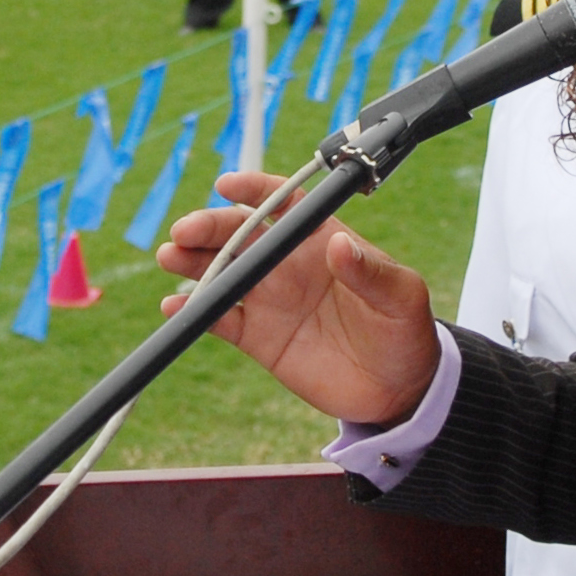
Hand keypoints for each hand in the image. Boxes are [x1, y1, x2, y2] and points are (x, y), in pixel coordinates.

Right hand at [154, 170, 440, 427]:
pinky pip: (219, 319)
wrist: (397, 390)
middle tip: (184, 232)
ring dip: (194, 263)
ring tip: (171, 258)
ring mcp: (269, 299)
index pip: (283, 204)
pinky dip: (194, 312)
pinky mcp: (258, 337)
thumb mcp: (401, 297)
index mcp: (321, 240)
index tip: (227, 186)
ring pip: (221, 272)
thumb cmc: (404, 331)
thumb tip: (339, 244)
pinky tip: (175, 308)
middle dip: (210, 228)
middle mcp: (289, 263)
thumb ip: (370, 272)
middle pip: (241, 235)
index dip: (255, 191)